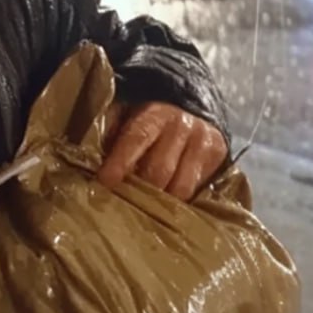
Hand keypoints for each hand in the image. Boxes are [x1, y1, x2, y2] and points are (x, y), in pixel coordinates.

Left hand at [97, 101, 228, 200]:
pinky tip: (166, 202)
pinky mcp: (218, 156)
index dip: (120, 162)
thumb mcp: (126, 111)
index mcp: (155, 114)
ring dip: (160, 202)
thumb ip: (111, 127)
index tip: (105, 181)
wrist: (192, 103)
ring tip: (145, 208)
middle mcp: (182, 127)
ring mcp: (204, 142)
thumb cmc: (148, 114)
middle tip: (122, 202)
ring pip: (181, 187)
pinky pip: (197, 189)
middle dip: (139, 190)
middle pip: (159, 170)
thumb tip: (93, 152)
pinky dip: (179, 200)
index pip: (137, 139)